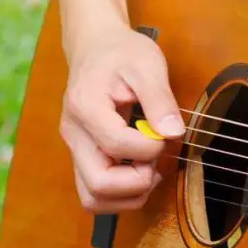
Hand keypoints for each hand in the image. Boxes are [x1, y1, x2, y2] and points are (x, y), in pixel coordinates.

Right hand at [59, 24, 184, 212]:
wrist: (96, 48)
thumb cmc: (122, 53)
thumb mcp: (148, 65)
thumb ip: (160, 99)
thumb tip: (174, 133)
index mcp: (86, 107)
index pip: (116, 145)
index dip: (149, 147)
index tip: (165, 132)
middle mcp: (73, 133)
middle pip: (98, 184)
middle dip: (137, 181)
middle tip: (156, 160)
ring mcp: (74, 149)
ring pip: (92, 198)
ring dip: (128, 195)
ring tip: (149, 170)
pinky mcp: (81, 157)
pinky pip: (94, 193)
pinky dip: (121, 194)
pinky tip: (140, 171)